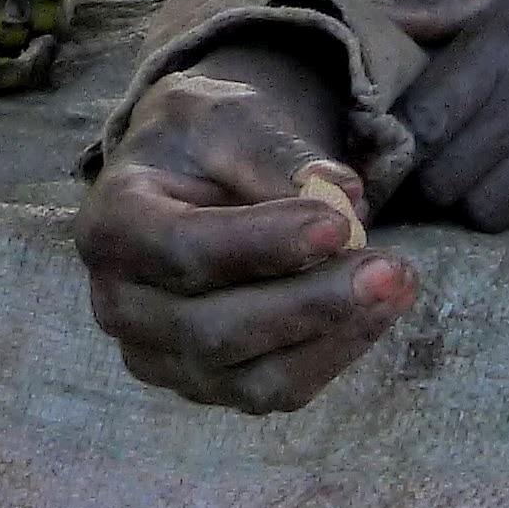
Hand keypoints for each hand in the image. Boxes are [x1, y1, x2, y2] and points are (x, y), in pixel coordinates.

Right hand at [77, 45, 418, 414]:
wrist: (191, 171)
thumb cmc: (206, 139)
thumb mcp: (230, 117)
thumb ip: (276, 153)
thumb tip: (345, 196)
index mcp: (110, 224)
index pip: (180, 250)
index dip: (261, 244)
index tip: (336, 225)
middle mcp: (119, 303)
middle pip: (212, 329)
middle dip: (310, 302)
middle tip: (390, 267)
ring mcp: (158, 356)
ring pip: (248, 378)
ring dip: (333, 335)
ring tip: (398, 283)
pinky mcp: (204, 383)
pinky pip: (273, 391)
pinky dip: (333, 354)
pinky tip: (378, 311)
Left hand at [396, 0, 508, 230]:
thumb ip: (429, 6)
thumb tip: (358, 4)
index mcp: (495, 56)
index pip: (415, 131)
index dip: (392, 144)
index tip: (391, 139)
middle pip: (442, 183)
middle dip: (427, 175)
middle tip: (434, 157)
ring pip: (486, 212)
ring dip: (471, 198)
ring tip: (478, 169)